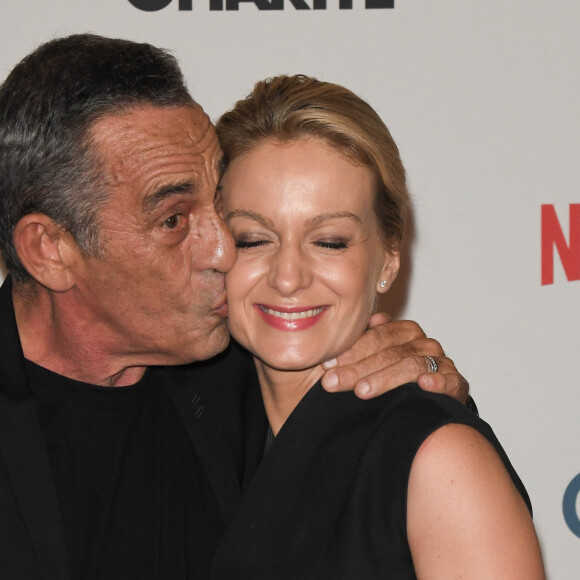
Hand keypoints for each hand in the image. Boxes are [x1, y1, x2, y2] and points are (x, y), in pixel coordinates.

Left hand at [321, 313, 468, 402]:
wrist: (431, 403)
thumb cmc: (396, 379)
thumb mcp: (376, 360)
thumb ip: (364, 343)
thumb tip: (348, 330)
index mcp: (404, 332)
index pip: (376, 337)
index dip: (350, 351)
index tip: (327, 365)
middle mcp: (423, 343)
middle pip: (389, 352)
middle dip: (358, 368)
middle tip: (334, 382)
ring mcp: (441, 362)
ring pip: (411, 366)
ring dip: (385, 378)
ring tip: (362, 391)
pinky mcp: (456, 383)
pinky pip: (449, 379)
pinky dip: (438, 381)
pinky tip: (424, 385)